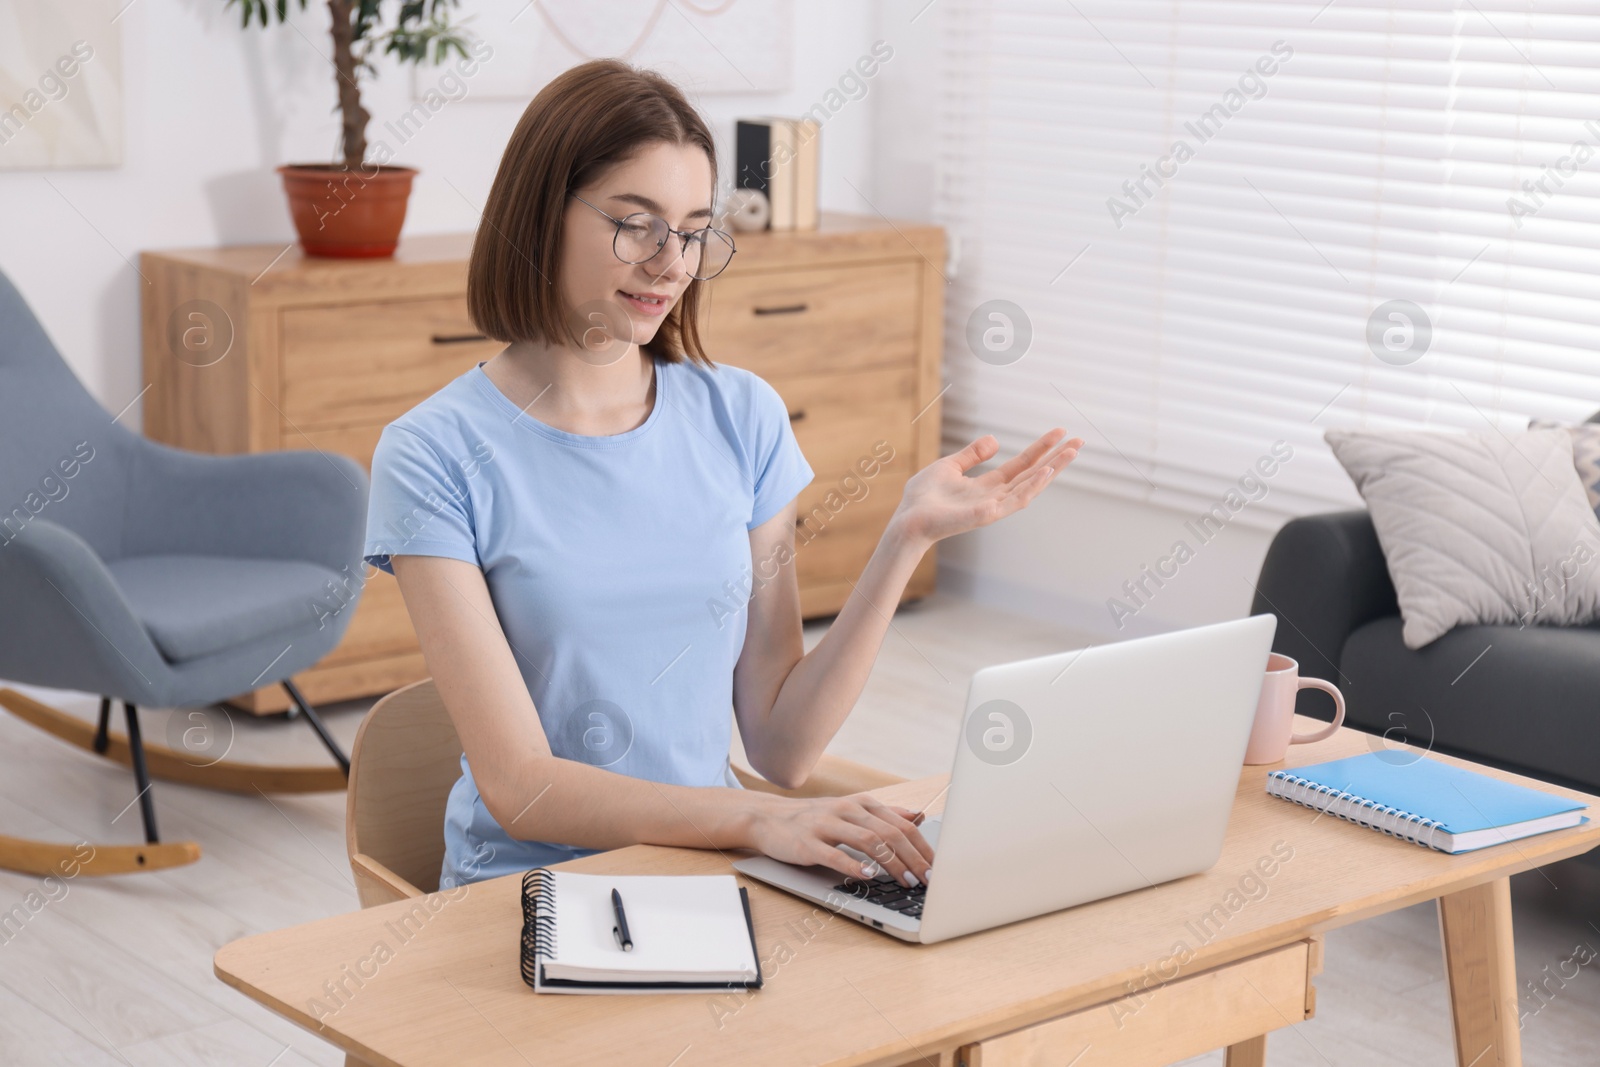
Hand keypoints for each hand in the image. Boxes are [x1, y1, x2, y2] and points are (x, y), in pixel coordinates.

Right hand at [749, 793, 933, 886]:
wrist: (768, 818)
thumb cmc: (813, 818)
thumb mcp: (851, 810)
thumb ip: (884, 814)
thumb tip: (917, 817)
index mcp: (862, 804)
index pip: (903, 825)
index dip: (924, 847)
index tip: (938, 868)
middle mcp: (848, 810)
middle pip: (891, 833)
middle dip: (915, 858)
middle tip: (929, 880)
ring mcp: (827, 825)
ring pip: (869, 841)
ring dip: (893, 863)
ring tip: (907, 881)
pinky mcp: (809, 843)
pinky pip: (835, 854)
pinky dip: (854, 866)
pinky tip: (869, 875)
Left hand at [892, 429, 1082, 547]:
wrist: (907, 519)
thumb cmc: (923, 498)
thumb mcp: (949, 466)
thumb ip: (971, 455)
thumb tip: (995, 440)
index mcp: (987, 485)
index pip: (1021, 465)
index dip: (1040, 449)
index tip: (1059, 432)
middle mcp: (995, 496)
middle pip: (1032, 475)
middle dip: (1056, 460)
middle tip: (1079, 442)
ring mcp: (992, 507)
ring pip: (1029, 488)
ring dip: (1051, 471)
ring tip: (1069, 454)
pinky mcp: (985, 515)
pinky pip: (1013, 502)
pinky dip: (1031, 488)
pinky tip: (1044, 474)